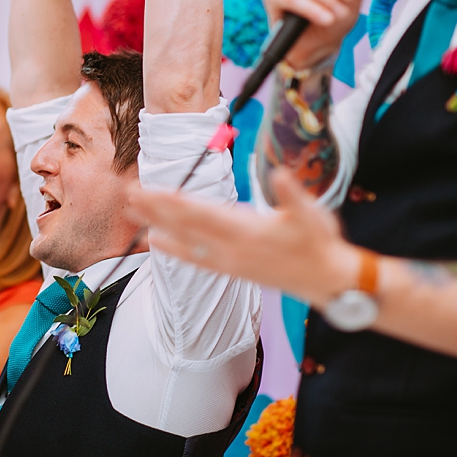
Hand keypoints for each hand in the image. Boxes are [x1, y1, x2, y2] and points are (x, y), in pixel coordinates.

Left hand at [126, 169, 358, 306]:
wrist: (328, 282)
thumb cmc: (321, 244)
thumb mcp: (312, 214)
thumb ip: (293, 195)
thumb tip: (282, 174)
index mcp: (246, 231)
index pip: (200, 213)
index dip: (173, 201)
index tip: (149, 190)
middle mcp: (231, 248)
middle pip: (185, 225)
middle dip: (156, 209)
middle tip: (129, 193)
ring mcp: (229, 261)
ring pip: (185, 240)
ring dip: (158, 225)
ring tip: (133, 212)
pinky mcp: (232, 270)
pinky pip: (196, 259)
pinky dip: (175, 250)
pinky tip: (156, 241)